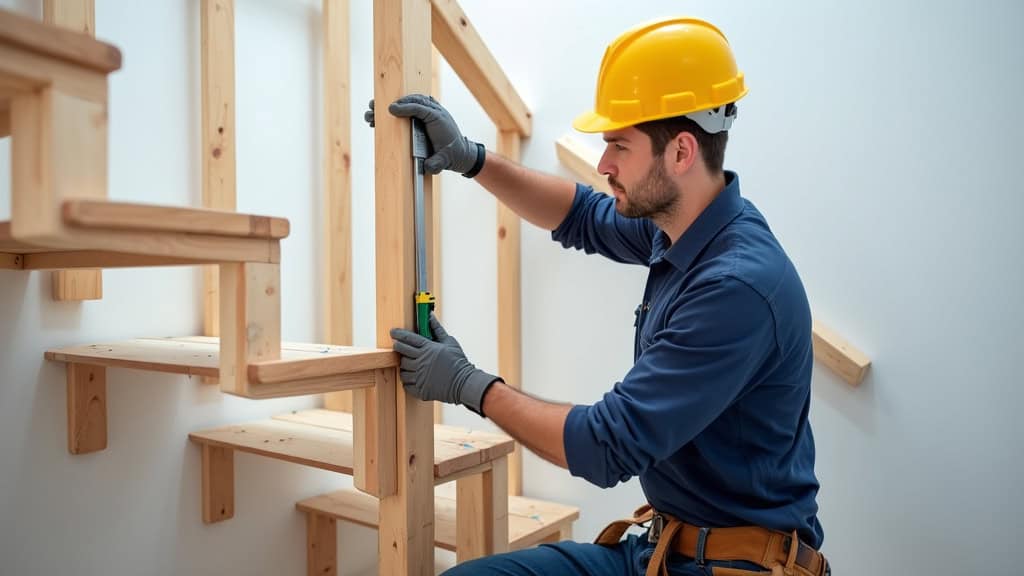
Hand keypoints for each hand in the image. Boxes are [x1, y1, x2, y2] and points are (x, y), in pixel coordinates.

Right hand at [363, 94, 483, 175]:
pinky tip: (380, 116)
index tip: (391, 110)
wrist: (459, 152)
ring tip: (372, 111)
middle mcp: (433, 111)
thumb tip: (427, 166)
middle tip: (374, 107)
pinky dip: (394, 109)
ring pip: (408, 102)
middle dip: (391, 103)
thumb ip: (436, 163)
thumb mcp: (443, 160)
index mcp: (437, 118)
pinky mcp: (422, 117)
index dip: (405, 107)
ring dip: (389, 106)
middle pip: (411, 100)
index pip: (420, 107)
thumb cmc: (450, 154)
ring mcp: (428, 112)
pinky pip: (410, 107)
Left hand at [390, 315, 499, 415]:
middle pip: (402, 352)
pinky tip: (413, 376)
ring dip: (403, 365)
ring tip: (409, 364)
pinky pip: (406, 384)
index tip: (393, 332)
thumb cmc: (458, 361)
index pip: (409, 339)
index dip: (399, 334)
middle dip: (398, 347)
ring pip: (403, 369)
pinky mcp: (421, 389)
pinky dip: (407, 380)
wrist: (464, 382)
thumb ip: (437, 329)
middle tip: (398, 346)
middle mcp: (422, 362)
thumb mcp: (449, 342)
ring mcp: (420, 376)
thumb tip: (429, 315)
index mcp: (429, 349)